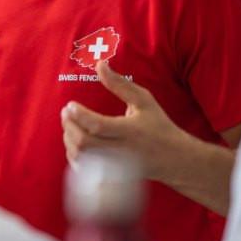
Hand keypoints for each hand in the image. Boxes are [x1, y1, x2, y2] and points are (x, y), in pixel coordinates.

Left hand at [59, 61, 190, 181]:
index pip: (97, 125)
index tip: (69, 105)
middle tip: (66, 113)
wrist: (174, 159)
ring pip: (81, 157)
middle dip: (68, 126)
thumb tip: (99, 64)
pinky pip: (84, 169)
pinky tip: (75, 141)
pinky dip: (74, 155)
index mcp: (130, 130)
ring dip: (68, 140)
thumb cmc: (158, 126)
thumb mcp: (144, 101)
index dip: (78, 115)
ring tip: (69, 125)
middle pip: (84, 143)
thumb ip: (120, 84)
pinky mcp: (111, 176)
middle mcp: (121, 150)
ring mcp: (115, 166)